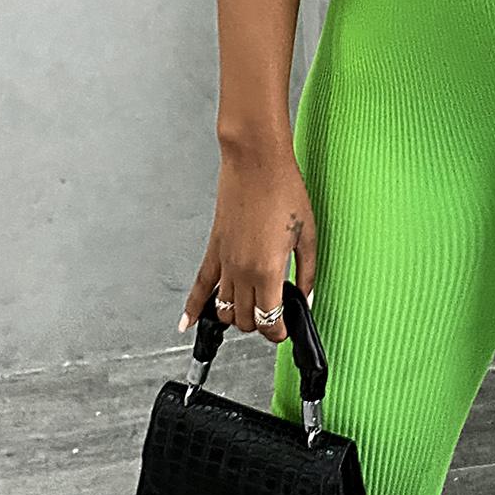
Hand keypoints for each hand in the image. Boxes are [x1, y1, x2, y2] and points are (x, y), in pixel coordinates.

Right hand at [179, 133, 317, 347]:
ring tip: (250, 313)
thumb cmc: (283, 190)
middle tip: (274, 317)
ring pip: (222, 309)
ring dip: (236, 317)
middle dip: (260, 325)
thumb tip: (307, 298)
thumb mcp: (308, 235)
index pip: (268, 320)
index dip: (278, 332)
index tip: (284, 330)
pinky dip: (192, 307)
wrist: (256, 162)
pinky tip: (186, 323)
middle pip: (244, 319)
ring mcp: (224, 261)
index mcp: (267, 269)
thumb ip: (307, 273)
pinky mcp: (213, 249)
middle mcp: (241, 270)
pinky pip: (199, 285)